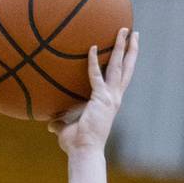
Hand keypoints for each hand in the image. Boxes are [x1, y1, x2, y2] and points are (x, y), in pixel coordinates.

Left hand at [50, 28, 139, 153]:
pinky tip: (92, 47)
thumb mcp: (67, 130)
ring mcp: (110, 97)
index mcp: (110, 102)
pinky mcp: (101, 99)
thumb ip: (60, 123)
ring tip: (125, 30)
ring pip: (119, 67)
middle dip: (130, 49)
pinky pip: (96, 76)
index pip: (120, 77)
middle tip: (133, 32)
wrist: (83, 152)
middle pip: (126, 68)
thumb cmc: (76, 144)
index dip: (125, 63)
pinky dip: (94, 62)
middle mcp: (114, 97)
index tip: (128, 48)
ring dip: (122, 47)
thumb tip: (49, 122)